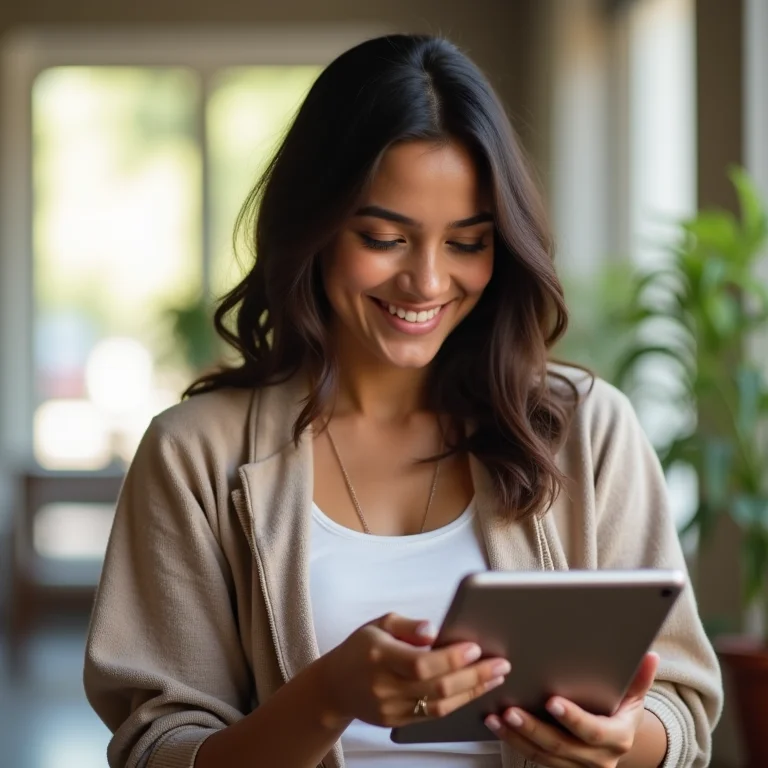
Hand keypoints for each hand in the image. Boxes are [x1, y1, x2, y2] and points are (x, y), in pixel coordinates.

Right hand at [318, 612, 510, 727]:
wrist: (336, 686)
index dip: (451, 658)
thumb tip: (435, 630)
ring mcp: (391, 708)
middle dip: (474, 676)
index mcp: (379, 656)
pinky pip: (433, 716)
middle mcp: (385, 686)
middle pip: (436, 688)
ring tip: (495, 677)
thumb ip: (408, 625)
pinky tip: (474, 690)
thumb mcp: (378, 624)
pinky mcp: (398, 723)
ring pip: (439, 706)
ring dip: (472, 692)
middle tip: (500, 664)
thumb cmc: (361, 649)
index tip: (475, 648)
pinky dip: (457, 703)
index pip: (421, 663)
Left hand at [484, 653, 660, 767]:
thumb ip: (639, 678)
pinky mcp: (560, 767)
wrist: (617, 739)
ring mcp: (578, 766)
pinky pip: (534, 757)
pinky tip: (497, 725)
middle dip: (534, 728)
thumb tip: (651, 656)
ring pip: (543, 755)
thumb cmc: (621, 709)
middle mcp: (599, 759)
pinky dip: (514, 741)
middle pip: (561, 746)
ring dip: (517, 736)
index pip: (593, 731)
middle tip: (512, 710)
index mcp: (618, 738)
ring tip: (497, 717)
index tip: (551, 701)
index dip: (573, 718)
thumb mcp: (633, 695)